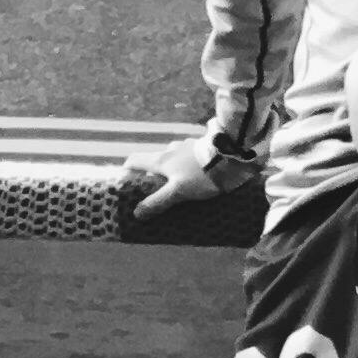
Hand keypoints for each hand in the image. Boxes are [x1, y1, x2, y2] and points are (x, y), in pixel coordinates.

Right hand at [127, 130, 258, 218]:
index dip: (128, 170)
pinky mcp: (203, 145)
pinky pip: (191, 154)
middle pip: (155, 160)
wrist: (230, 156)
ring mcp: (188, 145)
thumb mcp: (177, 192)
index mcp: (161, 159)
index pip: (135, 160)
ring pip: (174, 156)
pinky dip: (190, 163)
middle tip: (159, 188)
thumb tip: (137, 213)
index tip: (128, 180)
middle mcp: (171, 149)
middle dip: (154, 173)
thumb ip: (158, 202)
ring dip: (174, 167)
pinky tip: (200, 172)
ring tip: (183, 182)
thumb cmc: (200, 175)